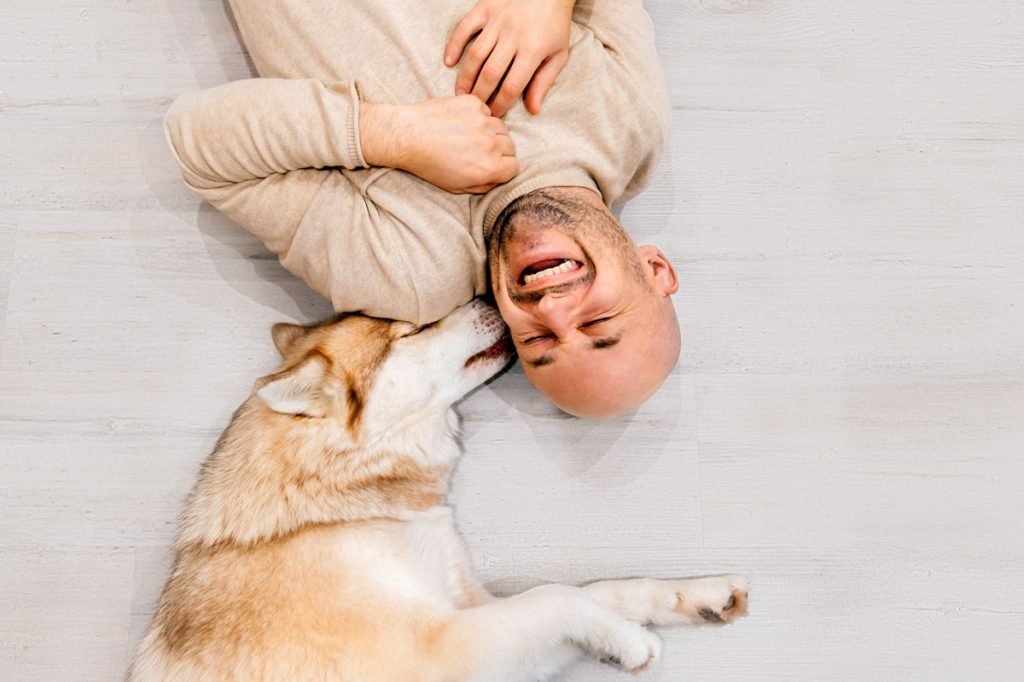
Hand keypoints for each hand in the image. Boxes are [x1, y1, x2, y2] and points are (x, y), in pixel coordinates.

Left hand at [359, 96, 517, 193]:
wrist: (407, 136)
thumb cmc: (428, 165)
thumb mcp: (457, 187)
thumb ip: (483, 185)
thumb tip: (498, 178)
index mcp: (489, 167)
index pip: (514, 167)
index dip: (503, 168)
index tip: (491, 165)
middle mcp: (491, 144)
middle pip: (510, 146)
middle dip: (499, 151)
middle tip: (478, 151)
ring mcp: (483, 121)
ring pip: (501, 127)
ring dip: (491, 132)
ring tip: (470, 136)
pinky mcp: (473, 103)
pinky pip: (486, 110)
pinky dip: (479, 116)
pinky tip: (461, 123)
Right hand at [444, 0, 573, 116]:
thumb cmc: (555, 24)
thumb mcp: (558, 54)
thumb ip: (544, 82)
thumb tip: (533, 110)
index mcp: (533, 50)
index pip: (512, 86)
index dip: (501, 104)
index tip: (494, 115)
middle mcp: (513, 36)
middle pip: (490, 74)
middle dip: (480, 96)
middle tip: (475, 109)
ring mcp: (497, 21)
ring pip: (476, 55)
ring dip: (466, 77)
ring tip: (461, 94)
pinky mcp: (485, 7)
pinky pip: (464, 27)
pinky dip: (454, 45)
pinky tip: (449, 62)